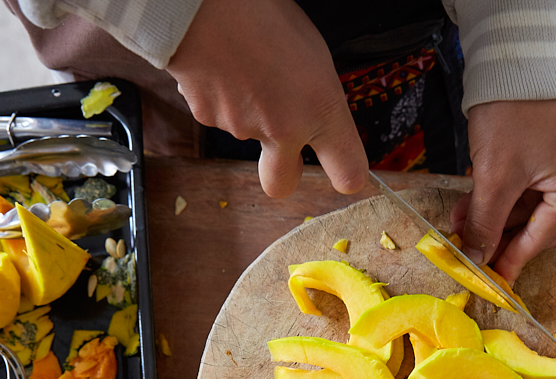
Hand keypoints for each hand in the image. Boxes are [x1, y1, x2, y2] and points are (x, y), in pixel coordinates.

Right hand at [167, 0, 366, 197]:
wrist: (206, 2)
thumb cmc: (262, 13)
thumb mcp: (313, 53)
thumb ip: (316, 96)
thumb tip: (313, 111)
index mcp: (321, 109)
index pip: (349, 172)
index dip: (347, 176)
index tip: (346, 172)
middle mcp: (283, 129)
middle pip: (283, 184)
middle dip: (285, 174)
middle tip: (286, 146)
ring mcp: (243, 127)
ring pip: (248, 135)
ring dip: (249, 113)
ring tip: (246, 67)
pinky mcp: (207, 118)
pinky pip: (219, 114)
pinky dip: (221, 97)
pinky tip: (223, 66)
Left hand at [451, 100, 555, 282]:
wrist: (516, 58)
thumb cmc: (512, 111)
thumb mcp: (494, 176)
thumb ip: (485, 224)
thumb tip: (476, 259)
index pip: (545, 236)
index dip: (514, 258)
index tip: (493, 277)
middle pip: (544, 222)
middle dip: (502, 233)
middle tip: (470, 244)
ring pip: (537, 203)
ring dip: (500, 212)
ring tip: (462, 218)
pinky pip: (539, 182)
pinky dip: (509, 192)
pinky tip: (478, 197)